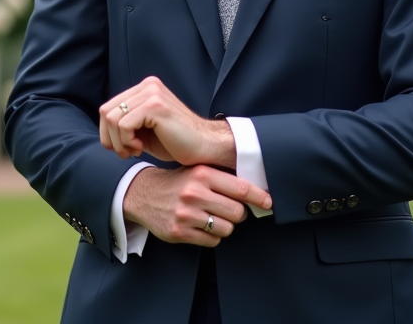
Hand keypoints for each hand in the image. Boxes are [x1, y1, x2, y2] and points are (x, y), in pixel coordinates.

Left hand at [99, 76, 234, 166]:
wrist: (204, 147)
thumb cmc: (176, 142)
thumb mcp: (145, 129)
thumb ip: (126, 123)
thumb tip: (103, 131)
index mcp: (145, 88)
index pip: (108, 107)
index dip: (107, 132)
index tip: (123, 148)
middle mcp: (148, 86)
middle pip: (105, 111)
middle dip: (110, 138)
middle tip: (127, 152)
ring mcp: (152, 93)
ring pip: (112, 119)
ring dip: (119, 142)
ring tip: (135, 151)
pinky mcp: (155, 105)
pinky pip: (123, 125)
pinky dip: (127, 142)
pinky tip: (142, 148)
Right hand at [123, 165, 270, 246]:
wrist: (143, 194)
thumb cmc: (177, 182)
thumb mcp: (197, 171)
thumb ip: (222, 178)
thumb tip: (256, 191)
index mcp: (202, 174)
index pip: (241, 188)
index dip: (259, 197)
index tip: (269, 202)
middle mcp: (194, 193)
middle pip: (237, 212)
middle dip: (238, 213)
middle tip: (229, 209)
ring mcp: (186, 214)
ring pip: (227, 229)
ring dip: (225, 226)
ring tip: (212, 217)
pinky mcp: (179, 232)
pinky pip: (212, 241)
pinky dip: (212, 236)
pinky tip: (201, 226)